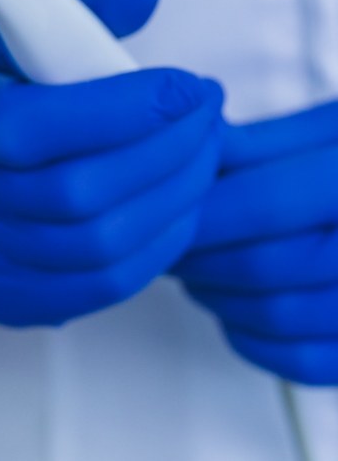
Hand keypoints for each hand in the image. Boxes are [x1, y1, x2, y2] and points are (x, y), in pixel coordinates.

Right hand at [0, 0, 223, 326]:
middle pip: (80, 193)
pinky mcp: (5, 298)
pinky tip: (178, 208)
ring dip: (173, 201)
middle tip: (210, 118)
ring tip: (204, 158)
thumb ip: (79, 4)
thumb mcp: (8, 33)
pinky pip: (99, 287)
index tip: (190, 86)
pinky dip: (156, 248)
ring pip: (99, 247)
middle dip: (168, 152)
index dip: (128, 108)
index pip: (39, 125)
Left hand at [175, 103, 337, 383]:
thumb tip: (196, 150)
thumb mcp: (334, 130)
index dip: (204, 210)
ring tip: (198, 269)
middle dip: (199, 255)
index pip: (266, 202)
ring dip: (217, 295)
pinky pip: (307, 362)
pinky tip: (237, 311)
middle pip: (265, 266)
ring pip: (278, 317)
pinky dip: (254, 339)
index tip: (170, 208)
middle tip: (173, 239)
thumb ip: (264, 143)